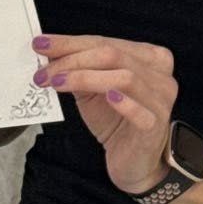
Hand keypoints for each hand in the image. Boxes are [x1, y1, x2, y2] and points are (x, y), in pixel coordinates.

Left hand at [31, 34, 176, 195]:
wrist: (134, 161)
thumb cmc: (117, 121)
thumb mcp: (95, 90)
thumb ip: (80, 70)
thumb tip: (49, 53)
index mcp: (148, 57)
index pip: (105, 42)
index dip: (71, 42)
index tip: (42, 44)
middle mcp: (160, 74)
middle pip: (113, 55)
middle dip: (73, 60)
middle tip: (44, 72)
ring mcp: (160, 99)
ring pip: (125, 78)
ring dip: (85, 78)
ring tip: (57, 84)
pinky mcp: (155, 125)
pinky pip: (139, 110)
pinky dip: (123, 102)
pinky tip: (107, 97)